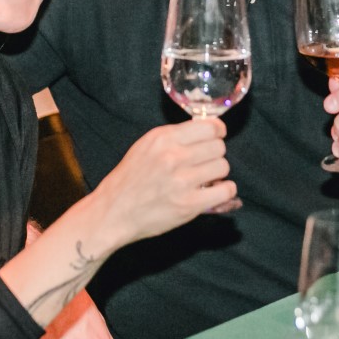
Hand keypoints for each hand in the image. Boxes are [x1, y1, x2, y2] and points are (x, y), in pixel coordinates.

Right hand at [89, 119, 231, 249]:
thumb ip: (174, 137)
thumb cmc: (130, 179)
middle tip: (205, 163)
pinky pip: (225, 191)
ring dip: (218, 173)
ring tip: (206, 179)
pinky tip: (215, 192)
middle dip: (215, 154)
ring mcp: (182, 181)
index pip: (210, 127)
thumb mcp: (146, 146)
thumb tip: (206, 132)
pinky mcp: (189, 205)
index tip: (217, 136)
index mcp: (163, 138)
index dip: (218, 131)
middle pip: (218, 146)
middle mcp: (173, 156)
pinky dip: (225, 191)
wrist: (114, 212)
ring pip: (223, 167)